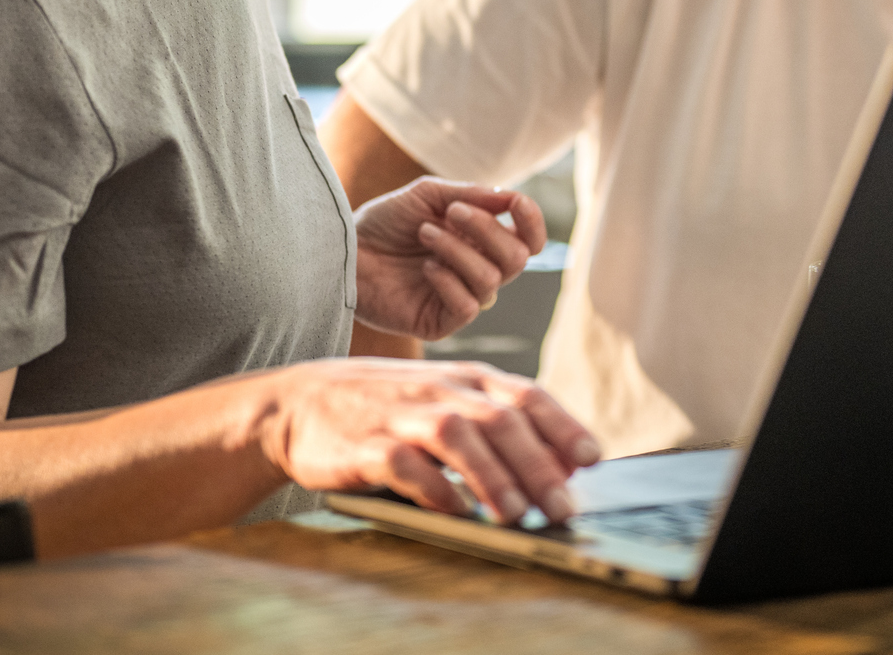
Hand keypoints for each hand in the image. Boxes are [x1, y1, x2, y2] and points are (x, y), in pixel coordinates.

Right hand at [267, 358, 599, 525]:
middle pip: (499, 420)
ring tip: (517, 513)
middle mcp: (438, 389)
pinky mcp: (363, 446)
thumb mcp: (446, 400)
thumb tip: (566, 464)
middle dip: (538, 464)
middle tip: (564, 507)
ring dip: (492, 475)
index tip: (593, 458)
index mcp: (466, 378)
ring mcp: (400, 414)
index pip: (525, 395)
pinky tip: (455, 512)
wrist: (300, 402)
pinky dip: (433, 488)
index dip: (562, 425)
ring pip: (456, 435)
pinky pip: (403, 464)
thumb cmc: (388, 405)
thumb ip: (500, 422)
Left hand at [353, 178, 544, 340]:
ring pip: (491, 281)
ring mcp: (461, 298)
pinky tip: (425, 268)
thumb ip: (473, 195)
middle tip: (452, 211)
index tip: (517, 203)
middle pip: (517, 259)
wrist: (344, 248)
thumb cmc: (386, 221)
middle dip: (487, 229)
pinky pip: (468, 307)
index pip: (529, 240)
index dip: (532, 223)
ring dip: (458, 250)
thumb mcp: (429, 195)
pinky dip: (449, 280)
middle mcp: (478, 270)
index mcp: (482, 241)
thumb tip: (513, 197)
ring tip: (424, 233)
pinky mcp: (441, 323)